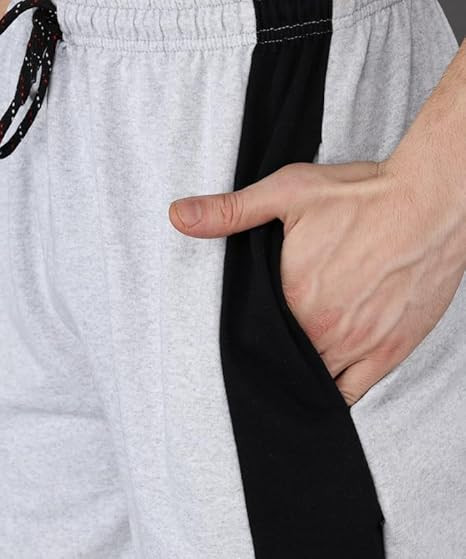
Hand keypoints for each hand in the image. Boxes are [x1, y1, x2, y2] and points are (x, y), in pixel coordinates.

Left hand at [169, 160, 463, 405]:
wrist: (432, 202)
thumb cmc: (364, 197)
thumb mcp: (288, 191)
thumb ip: (231, 211)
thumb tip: (178, 216)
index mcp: (293, 297)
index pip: (253, 337)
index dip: (245, 339)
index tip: (243, 336)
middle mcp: (323, 329)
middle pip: (282, 362)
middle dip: (270, 359)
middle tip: (265, 351)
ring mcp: (358, 345)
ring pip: (313, 382)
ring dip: (298, 376)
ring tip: (289, 367)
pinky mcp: (390, 351)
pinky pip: (352, 393)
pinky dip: (332, 394)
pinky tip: (321, 384)